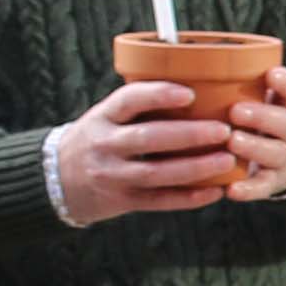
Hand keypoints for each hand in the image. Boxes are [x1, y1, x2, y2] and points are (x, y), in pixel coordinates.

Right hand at [54, 75, 238, 224]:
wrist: (57, 178)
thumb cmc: (100, 138)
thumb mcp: (107, 116)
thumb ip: (141, 106)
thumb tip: (200, 84)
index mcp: (103, 117)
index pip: (128, 100)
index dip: (158, 95)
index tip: (190, 93)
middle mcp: (105, 145)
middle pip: (148, 139)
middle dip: (189, 135)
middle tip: (224, 130)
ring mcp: (113, 176)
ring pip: (157, 173)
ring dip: (196, 167)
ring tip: (228, 159)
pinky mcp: (123, 201)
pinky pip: (160, 201)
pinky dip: (190, 198)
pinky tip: (217, 190)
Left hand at [223, 64, 285, 204]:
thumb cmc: (261, 120)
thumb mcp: (263, 98)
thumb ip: (239, 83)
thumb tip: (183, 57)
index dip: (285, 83)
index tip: (270, 74)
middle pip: (284, 123)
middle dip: (261, 116)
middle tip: (236, 111)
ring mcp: (283, 157)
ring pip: (273, 153)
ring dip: (254, 147)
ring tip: (233, 142)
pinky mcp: (272, 182)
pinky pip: (262, 187)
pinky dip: (248, 190)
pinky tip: (231, 190)